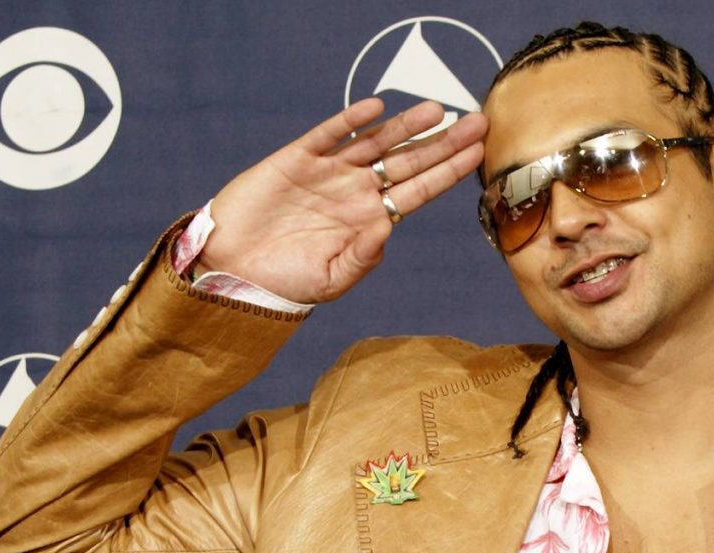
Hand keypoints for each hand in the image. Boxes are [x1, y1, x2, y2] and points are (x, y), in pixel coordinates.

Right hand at [201, 98, 487, 304]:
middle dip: (442, 143)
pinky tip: (376, 109)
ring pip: (375, 142)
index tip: (476, 154)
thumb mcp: (331, 280)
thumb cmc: (287, 283)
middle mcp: (356, 193)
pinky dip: (351, 121)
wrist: (237, 270)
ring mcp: (329, 173)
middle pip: (408, 162)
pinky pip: (330, 135)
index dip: (447, 172)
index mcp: (370, 222)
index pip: (418, 192)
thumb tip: (387, 227)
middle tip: (476, 123)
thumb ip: (361, 257)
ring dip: (406, 126)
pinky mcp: (298, 159)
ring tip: (437, 110)